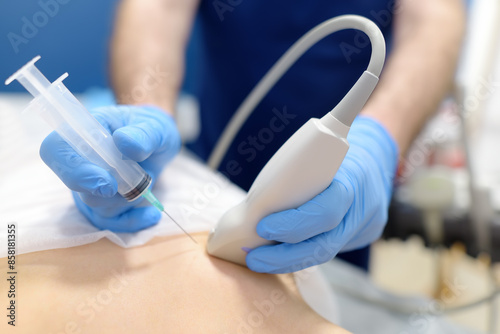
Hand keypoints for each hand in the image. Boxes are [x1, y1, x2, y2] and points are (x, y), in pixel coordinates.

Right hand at [40, 105, 180, 231]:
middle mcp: (82, 161)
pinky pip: (110, 222)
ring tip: (148, 181)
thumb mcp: (156, 126)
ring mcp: (91, 186)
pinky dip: (132, 221)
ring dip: (124, 199)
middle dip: (97, 192)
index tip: (106, 180)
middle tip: (122, 190)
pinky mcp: (104, 205)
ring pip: (95, 204)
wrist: (160, 147)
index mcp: (85, 132)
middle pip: (73, 183)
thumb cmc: (151, 131)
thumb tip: (125, 142)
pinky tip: (151, 214)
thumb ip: (144, 134)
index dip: (73, 168)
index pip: (55, 149)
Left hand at [246, 116, 398, 272]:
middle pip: (325, 245)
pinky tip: (279, 256)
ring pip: (326, 253)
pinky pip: (330, 248)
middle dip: (284, 256)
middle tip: (253, 257)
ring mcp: (366, 226)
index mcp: (352, 179)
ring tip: (259, 261)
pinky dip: (303, 253)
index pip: (325, 211)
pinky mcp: (363, 236)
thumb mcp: (319, 152)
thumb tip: (253, 202)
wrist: (375, 156)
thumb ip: (297, 175)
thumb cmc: (336, 151)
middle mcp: (363, 209)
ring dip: (289, 261)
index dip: (292, 225)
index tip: (262, 227)